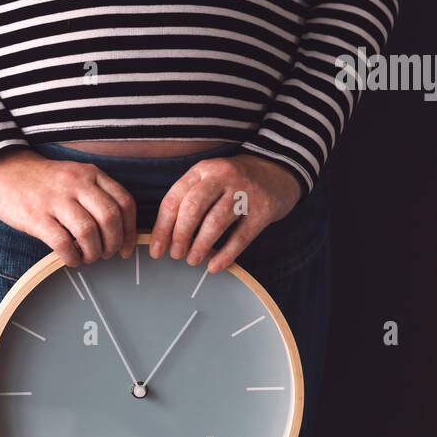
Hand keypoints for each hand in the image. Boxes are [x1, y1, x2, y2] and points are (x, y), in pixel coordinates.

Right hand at [0, 148, 137, 266]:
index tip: (127, 247)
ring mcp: (55, 199)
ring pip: (88, 232)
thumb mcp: (75, 175)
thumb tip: (119, 229)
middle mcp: (76, 184)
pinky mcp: (36, 216)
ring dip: (93, 252)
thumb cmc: (43, 181)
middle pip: (110, 218)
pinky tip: (71, 259)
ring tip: (88, 257)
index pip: (124, 202)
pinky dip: (72, 257)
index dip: (131, 230)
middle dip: (114, 244)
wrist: (4, 170)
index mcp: (90, 174)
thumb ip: (97, 193)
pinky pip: (62, 243)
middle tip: (108, 254)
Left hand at [149, 155, 302, 272]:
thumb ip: (188, 200)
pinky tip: (215, 266)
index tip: (157, 249)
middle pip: (193, 208)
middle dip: (180, 235)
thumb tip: (165, 236)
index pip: (174, 199)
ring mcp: (244, 193)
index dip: (162, 227)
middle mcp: (221, 177)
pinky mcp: (263, 210)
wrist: (279, 171)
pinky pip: (241, 236)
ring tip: (192, 260)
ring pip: (215, 222)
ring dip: (200, 245)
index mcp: (202, 170)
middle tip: (175, 254)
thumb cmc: (234, 182)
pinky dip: (226, 254)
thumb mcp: (209, 178)